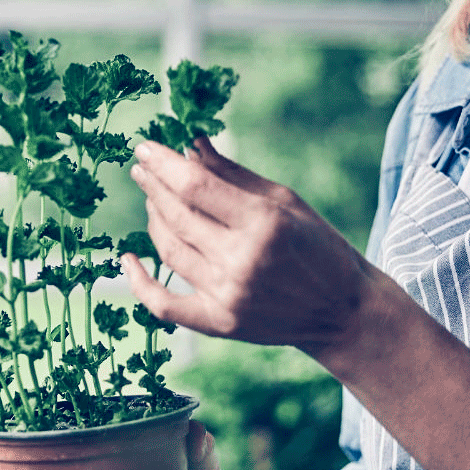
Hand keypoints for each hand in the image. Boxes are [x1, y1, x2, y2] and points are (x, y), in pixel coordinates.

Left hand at [125, 137, 388, 357]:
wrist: (342, 311)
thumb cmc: (317, 245)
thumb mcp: (284, 200)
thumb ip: (233, 174)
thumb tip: (190, 145)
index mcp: (263, 222)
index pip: (195, 185)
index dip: (163, 163)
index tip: (144, 148)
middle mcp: (242, 260)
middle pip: (177, 215)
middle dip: (153, 186)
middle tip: (142, 169)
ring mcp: (229, 296)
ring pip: (169, 250)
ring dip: (154, 219)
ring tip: (153, 200)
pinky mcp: (220, 324)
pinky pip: (164, 305)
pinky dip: (140, 282)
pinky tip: (127, 259)